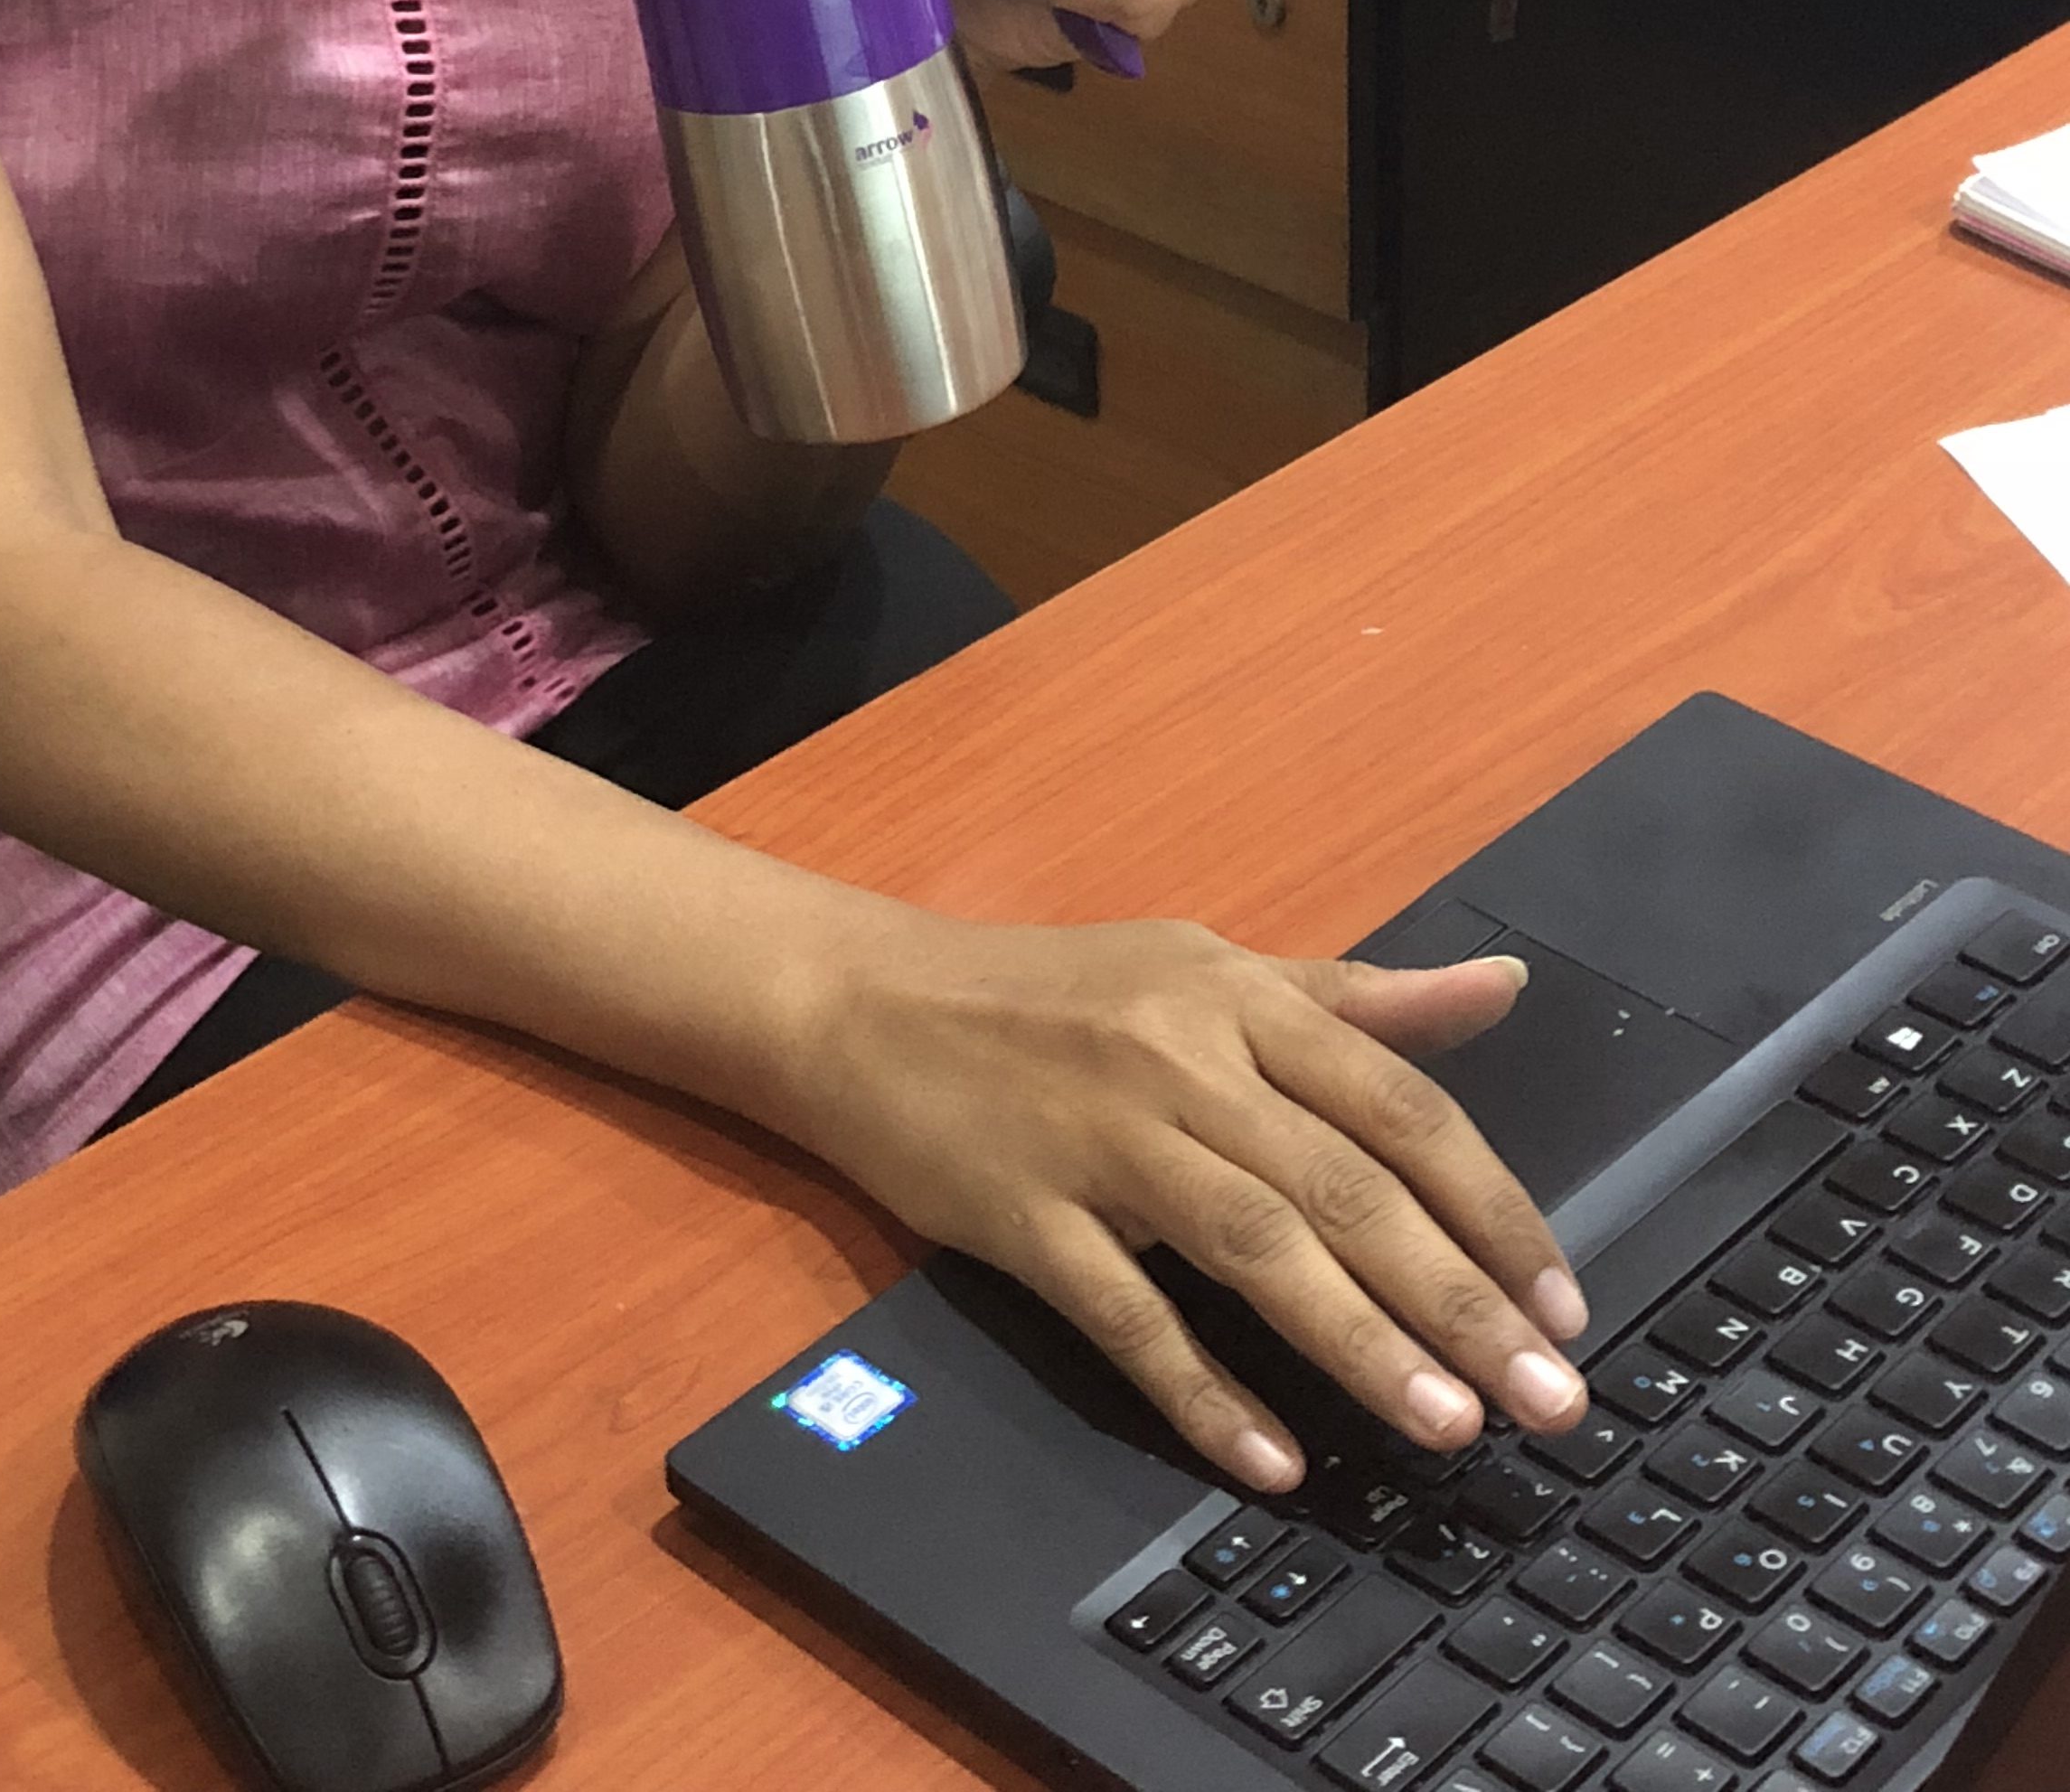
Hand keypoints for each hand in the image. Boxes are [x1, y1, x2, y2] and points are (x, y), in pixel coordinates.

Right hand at [783, 910, 1588, 1487]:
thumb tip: (1502, 990)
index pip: (1395, 1104)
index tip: (1563, 1304)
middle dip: (1459, 1298)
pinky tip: (1274, 1458)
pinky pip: (1126, 1315)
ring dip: (1361, 1344)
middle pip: (1343, 1185)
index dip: (1490, 1205)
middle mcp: (1180, 1059)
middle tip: (1550, 1399)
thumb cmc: (1050, 992)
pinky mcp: (1022, 1215)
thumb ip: (1356, 998)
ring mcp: (1099, 1138)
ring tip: (1450, 1427)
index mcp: (1235, 996)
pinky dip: (1203, 1391)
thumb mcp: (1206, 968)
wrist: (863, 1002)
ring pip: (1253, 1246)